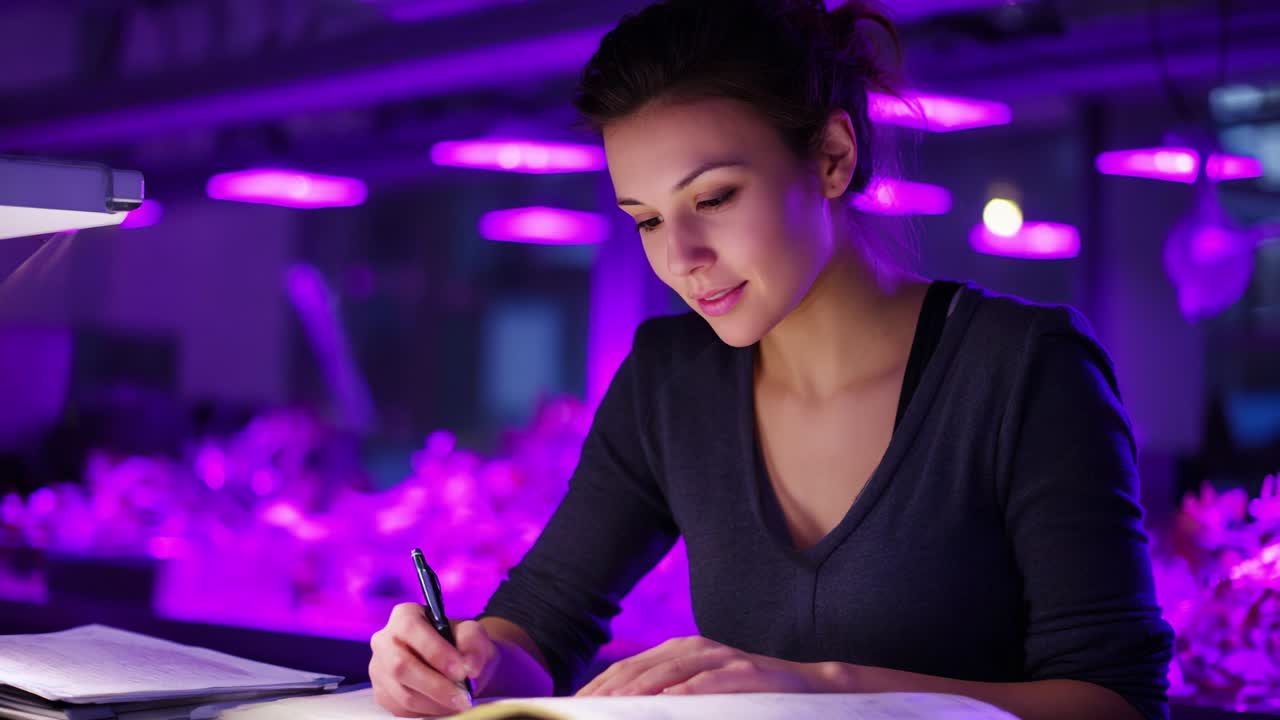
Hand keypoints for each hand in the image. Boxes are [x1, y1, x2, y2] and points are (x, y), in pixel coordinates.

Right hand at [369, 603, 498, 716]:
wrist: (455, 664)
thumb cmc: (460, 644)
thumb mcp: (473, 634)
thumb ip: (473, 642)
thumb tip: (469, 667)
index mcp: (404, 616)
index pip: (410, 629)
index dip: (435, 651)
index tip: (460, 671)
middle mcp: (384, 640)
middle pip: (400, 666)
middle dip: (436, 686)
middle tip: (463, 697)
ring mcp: (379, 669)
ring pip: (402, 693)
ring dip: (436, 703)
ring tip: (459, 702)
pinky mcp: (381, 693)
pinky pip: (401, 709)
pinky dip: (427, 711)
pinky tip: (444, 705)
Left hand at [574, 635, 831, 696]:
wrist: (806, 687)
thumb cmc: (747, 696)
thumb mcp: (700, 695)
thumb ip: (666, 698)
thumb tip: (625, 711)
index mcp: (678, 652)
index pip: (626, 669)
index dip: (596, 688)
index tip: (569, 707)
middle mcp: (695, 648)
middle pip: (639, 668)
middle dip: (606, 691)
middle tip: (579, 710)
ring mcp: (721, 657)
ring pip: (669, 671)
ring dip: (637, 690)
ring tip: (609, 707)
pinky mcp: (746, 671)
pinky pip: (710, 682)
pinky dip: (686, 691)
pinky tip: (666, 701)